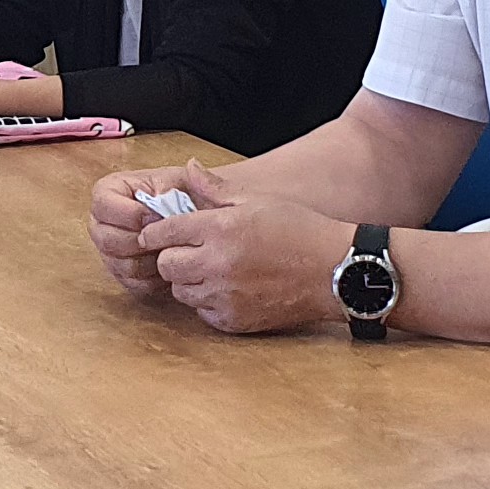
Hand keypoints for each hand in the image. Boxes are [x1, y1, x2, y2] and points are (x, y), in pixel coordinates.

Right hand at [87, 163, 196, 298]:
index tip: (154, 216)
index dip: (127, 213)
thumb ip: (192, 178)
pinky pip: (132, 284)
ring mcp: (111, 251)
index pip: (101, 203)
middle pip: (105, 239)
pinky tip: (169, 266)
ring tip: (169, 249)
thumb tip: (192, 168)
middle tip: (164, 238)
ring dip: (148, 261)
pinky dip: (153, 279)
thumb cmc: (194, 200)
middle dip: (138, 241)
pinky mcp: (124, 274)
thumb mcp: (192, 183)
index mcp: (113, 191)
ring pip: (118, 264)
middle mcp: (104, 222)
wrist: (201, 223)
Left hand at [141, 164, 350, 334]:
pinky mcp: (235, 320)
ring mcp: (225, 295)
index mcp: (221, 228)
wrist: (336, 271)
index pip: (163, 232)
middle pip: (165, 265)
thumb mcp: (257, 200)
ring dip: (189, 281)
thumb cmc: (300, 230)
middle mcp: (218, 263)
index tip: (155, 233)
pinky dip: (209, 303)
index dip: (154, 232)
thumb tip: (188, 168)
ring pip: (181, 292)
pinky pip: (202, 313)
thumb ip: (215, 187)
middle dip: (171, 257)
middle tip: (188, 251)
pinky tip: (229, 289)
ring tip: (212, 269)